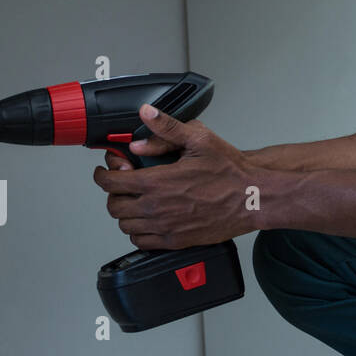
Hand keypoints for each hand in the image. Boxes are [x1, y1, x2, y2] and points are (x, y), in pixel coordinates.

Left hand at [93, 103, 254, 249]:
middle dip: (114, 192)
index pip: (110, 183)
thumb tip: (146, 114)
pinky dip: (139, 231)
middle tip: (125, 183)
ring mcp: (164, 227)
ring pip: (125, 225)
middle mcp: (155, 208)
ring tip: (137, 200)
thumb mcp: (201, 139)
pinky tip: (149, 219)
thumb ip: (168, 127)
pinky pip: (141, 241)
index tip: (108, 170)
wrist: (252, 199)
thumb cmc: (231, 172)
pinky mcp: (175, 241)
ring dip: (126, 212)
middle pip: (114, 205)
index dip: (103, 174)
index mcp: (156, 182)